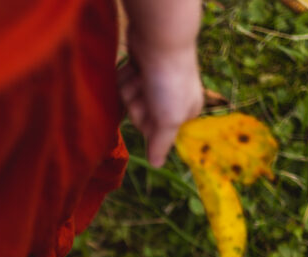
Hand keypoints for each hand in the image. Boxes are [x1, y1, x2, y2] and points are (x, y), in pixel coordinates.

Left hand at [118, 41, 203, 166]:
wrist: (158, 39)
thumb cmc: (169, 81)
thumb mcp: (169, 119)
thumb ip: (161, 144)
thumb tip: (156, 166)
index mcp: (184, 112)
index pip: (154, 133)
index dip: (147, 123)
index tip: (153, 112)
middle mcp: (170, 98)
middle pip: (138, 116)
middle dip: (136, 104)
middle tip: (146, 91)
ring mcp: (154, 83)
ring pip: (128, 99)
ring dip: (129, 89)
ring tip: (140, 75)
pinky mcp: (139, 68)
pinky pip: (123, 82)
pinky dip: (124, 76)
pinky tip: (133, 67)